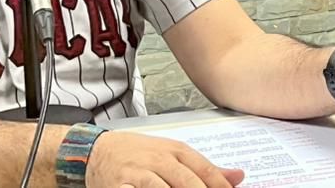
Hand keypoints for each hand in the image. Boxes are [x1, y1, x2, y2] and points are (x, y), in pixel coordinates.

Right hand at [86, 130, 244, 187]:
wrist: (96, 150)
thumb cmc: (137, 153)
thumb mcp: (172, 154)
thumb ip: (203, 168)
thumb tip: (238, 177)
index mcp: (175, 150)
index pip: (204, 169)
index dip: (219, 185)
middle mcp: (158, 160)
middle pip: (187, 181)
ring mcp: (138, 174)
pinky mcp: (120, 187)